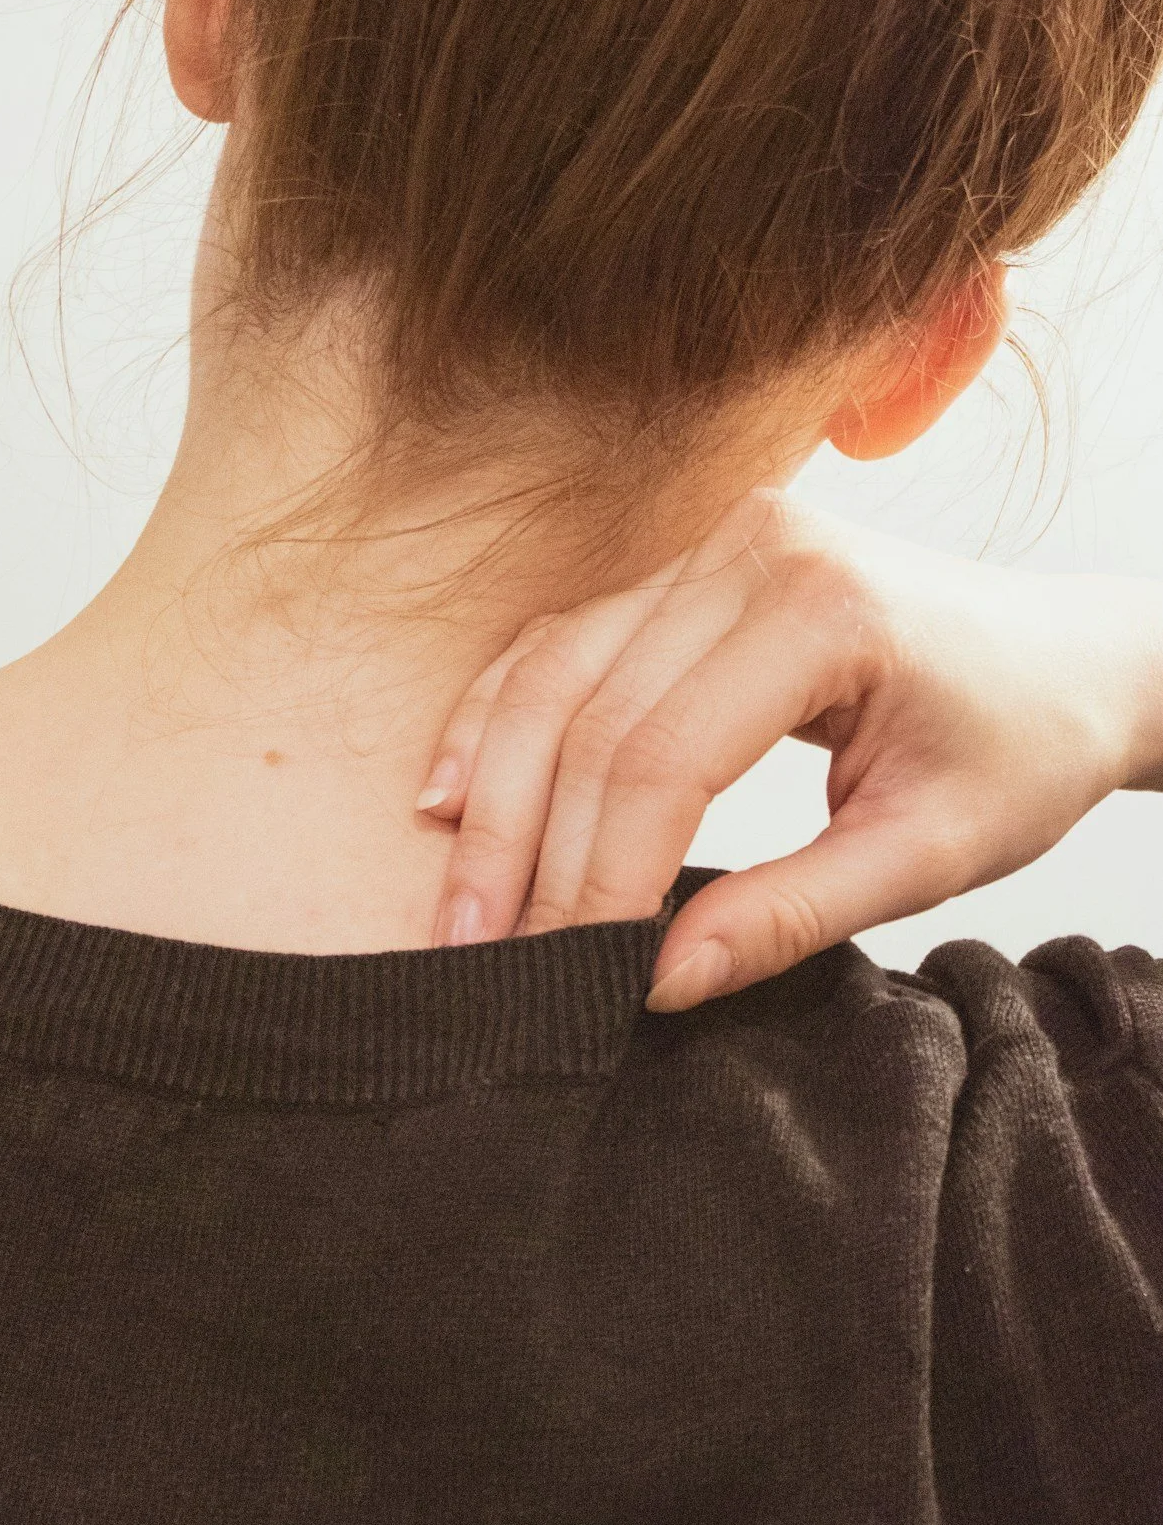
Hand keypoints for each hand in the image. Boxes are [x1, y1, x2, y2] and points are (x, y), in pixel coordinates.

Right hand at [423, 487, 1162, 1009]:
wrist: (1071, 660)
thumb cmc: (1021, 748)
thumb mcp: (929, 854)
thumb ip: (790, 915)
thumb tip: (656, 984)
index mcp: (822, 608)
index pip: (667, 755)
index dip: (602, 874)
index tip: (570, 973)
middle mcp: (748, 549)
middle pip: (591, 710)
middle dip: (526, 846)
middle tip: (483, 956)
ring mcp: (707, 540)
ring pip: (554, 668)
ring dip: (490, 788)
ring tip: (458, 900)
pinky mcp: (682, 558)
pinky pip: (565, 638)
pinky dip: (501, 716)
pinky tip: (453, 794)